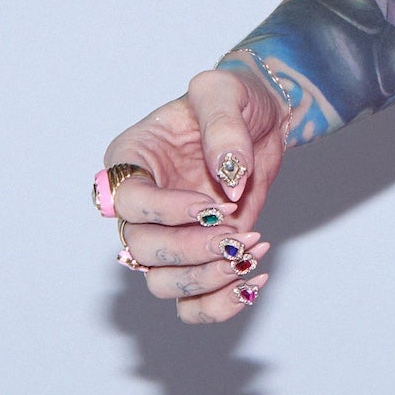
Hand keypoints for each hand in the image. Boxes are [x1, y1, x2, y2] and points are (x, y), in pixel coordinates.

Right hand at [101, 65, 288, 323]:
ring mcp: (167, 234)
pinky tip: (253, 280)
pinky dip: (219, 303)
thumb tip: (229, 175)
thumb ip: (223, 127)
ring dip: (206, 279)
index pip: (130, 203)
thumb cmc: (234, 97)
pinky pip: (192, 301)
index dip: (169, 212)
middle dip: (191, 251)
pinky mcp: (197, 256)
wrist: (264, 116)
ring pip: (162, 283)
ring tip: (250, 251)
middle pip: (142, 250)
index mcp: (130, 162)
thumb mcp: (224, 90)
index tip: (216, 208)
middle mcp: (140, 206)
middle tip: (237, 236)